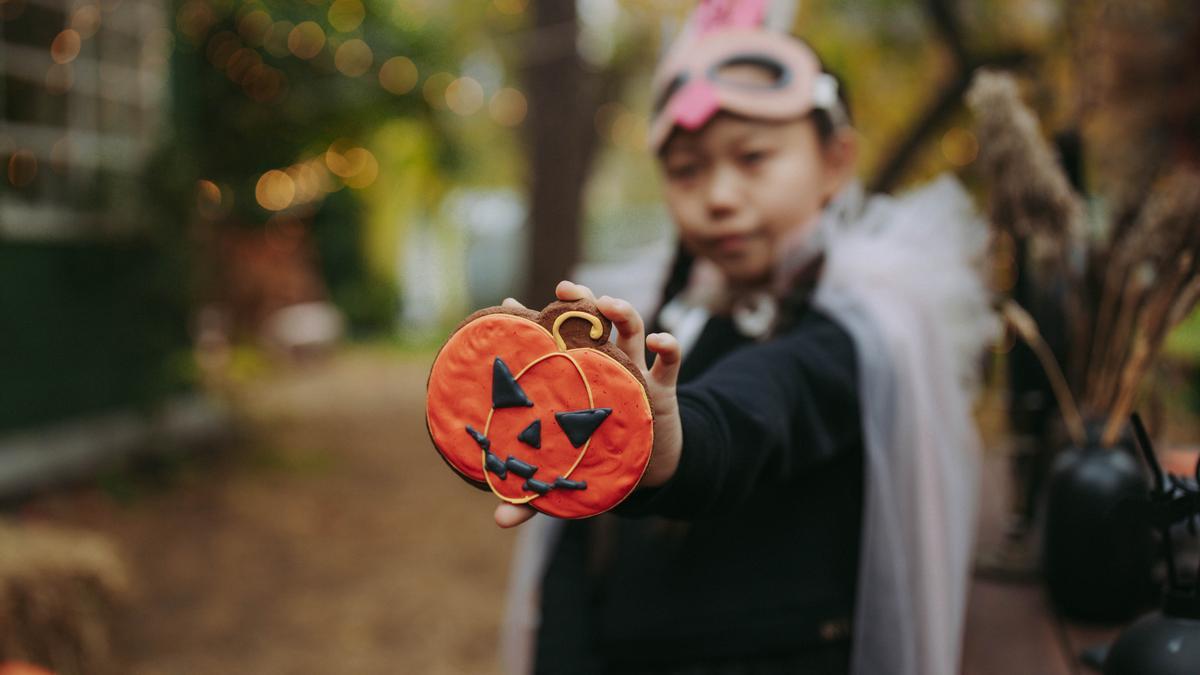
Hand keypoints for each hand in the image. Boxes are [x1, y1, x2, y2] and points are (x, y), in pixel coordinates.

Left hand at [493, 280, 683, 528]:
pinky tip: (659, 340)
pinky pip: (671, 359)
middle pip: (591, 321)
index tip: (507, 306)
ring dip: (620, 310)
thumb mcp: (568, 474)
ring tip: (607, 303)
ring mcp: (635, 371)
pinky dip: (667, 344)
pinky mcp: (663, 388)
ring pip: (629, 328)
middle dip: (578, 300)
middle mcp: (604, 366)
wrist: (652, 471)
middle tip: (563, 290)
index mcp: (575, 378)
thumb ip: (536, 496)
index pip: (549, 341)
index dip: (529, 321)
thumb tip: (499, 520)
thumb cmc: (603, 461)